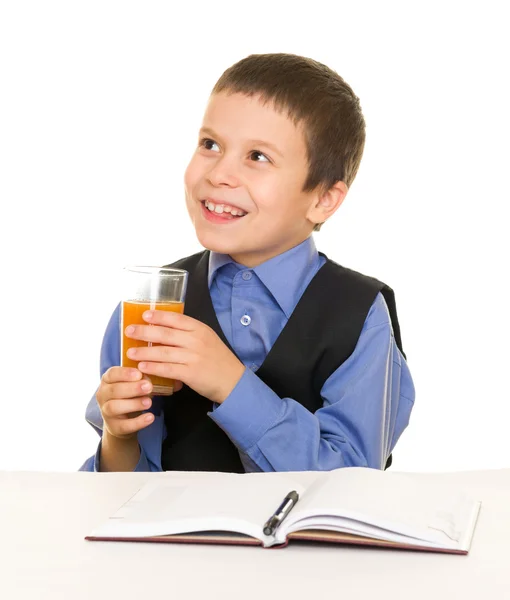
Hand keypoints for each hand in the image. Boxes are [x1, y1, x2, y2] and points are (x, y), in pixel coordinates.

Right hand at [96, 366, 156, 439]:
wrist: (122, 419)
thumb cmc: (129, 395)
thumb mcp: (133, 384)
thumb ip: (139, 380)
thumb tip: (147, 381)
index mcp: (107, 380)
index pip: (112, 374)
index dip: (124, 373)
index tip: (139, 373)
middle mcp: (103, 395)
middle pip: (114, 390)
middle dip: (132, 388)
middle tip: (148, 387)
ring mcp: (105, 412)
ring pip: (114, 407)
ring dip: (133, 404)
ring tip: (149, 402)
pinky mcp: (113, 427)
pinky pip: (124, 425)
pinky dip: (138, 422)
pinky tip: (150, 417)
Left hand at [124, 310, 245, 403]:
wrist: (233, 381)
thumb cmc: (218, 359)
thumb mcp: (207, 339)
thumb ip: (189, 334)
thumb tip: (163, 331)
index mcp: (200, 329)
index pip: (176, 319)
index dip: (159, 316)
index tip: (144, 315)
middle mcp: (196, 340)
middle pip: (165, 334)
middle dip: (145, 331)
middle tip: (129, 331)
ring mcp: (194, 357)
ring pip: (163, 352)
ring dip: (144, 351)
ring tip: (130, 351)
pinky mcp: (191, 373)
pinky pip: (167, 369)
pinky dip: (153, 367)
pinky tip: (143, 366)